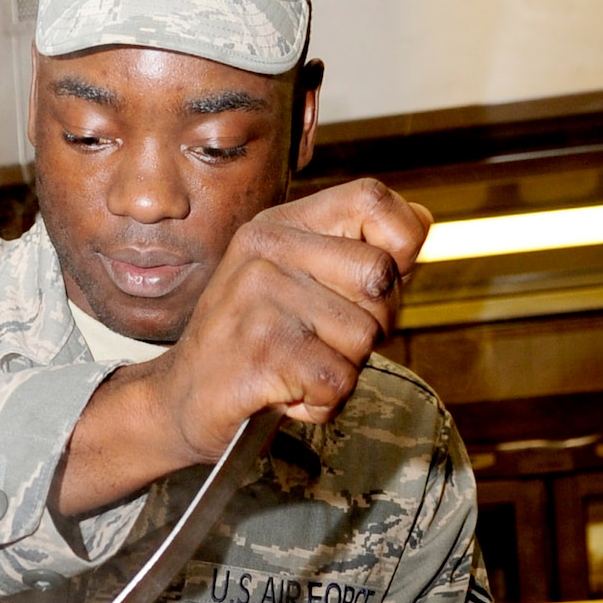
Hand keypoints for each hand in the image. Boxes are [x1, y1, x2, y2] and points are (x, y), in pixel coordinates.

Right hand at [54, 178, 431, 515]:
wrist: (179, 400)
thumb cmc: (246, 343)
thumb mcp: (294, 279)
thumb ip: (355, 251)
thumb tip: (422, 223)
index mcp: (279, 226)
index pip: (372, 199)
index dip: (400, 243)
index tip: (377, 283)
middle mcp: (267, 253)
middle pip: (381, 281)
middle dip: (371, 326)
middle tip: (322, 341)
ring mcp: (260, 301)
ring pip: (364, 340)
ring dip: (342, 371)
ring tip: (296, 368)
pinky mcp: (262, 354)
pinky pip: (337, 382)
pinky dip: (321, 403)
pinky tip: (286, 394)